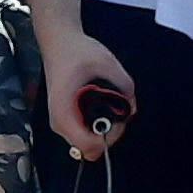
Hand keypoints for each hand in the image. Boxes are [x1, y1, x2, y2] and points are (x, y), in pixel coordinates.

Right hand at [45, 32, 138, 159]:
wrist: (59, 43)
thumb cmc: (76, 52)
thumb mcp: (106, 64)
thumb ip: (125, 86)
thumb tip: (133, 106)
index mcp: (63, 112)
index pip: (88, 146)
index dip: (110, 137)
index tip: (120, 119)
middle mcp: (60, 123)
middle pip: (89, 149)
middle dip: (109, 134)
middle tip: (118, 110)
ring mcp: (62, 123)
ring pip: (88, 144)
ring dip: (104, 129)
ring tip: (110, 104)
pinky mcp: (67, 119)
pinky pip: (86, 134)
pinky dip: (98, 124)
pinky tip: (103, 105)